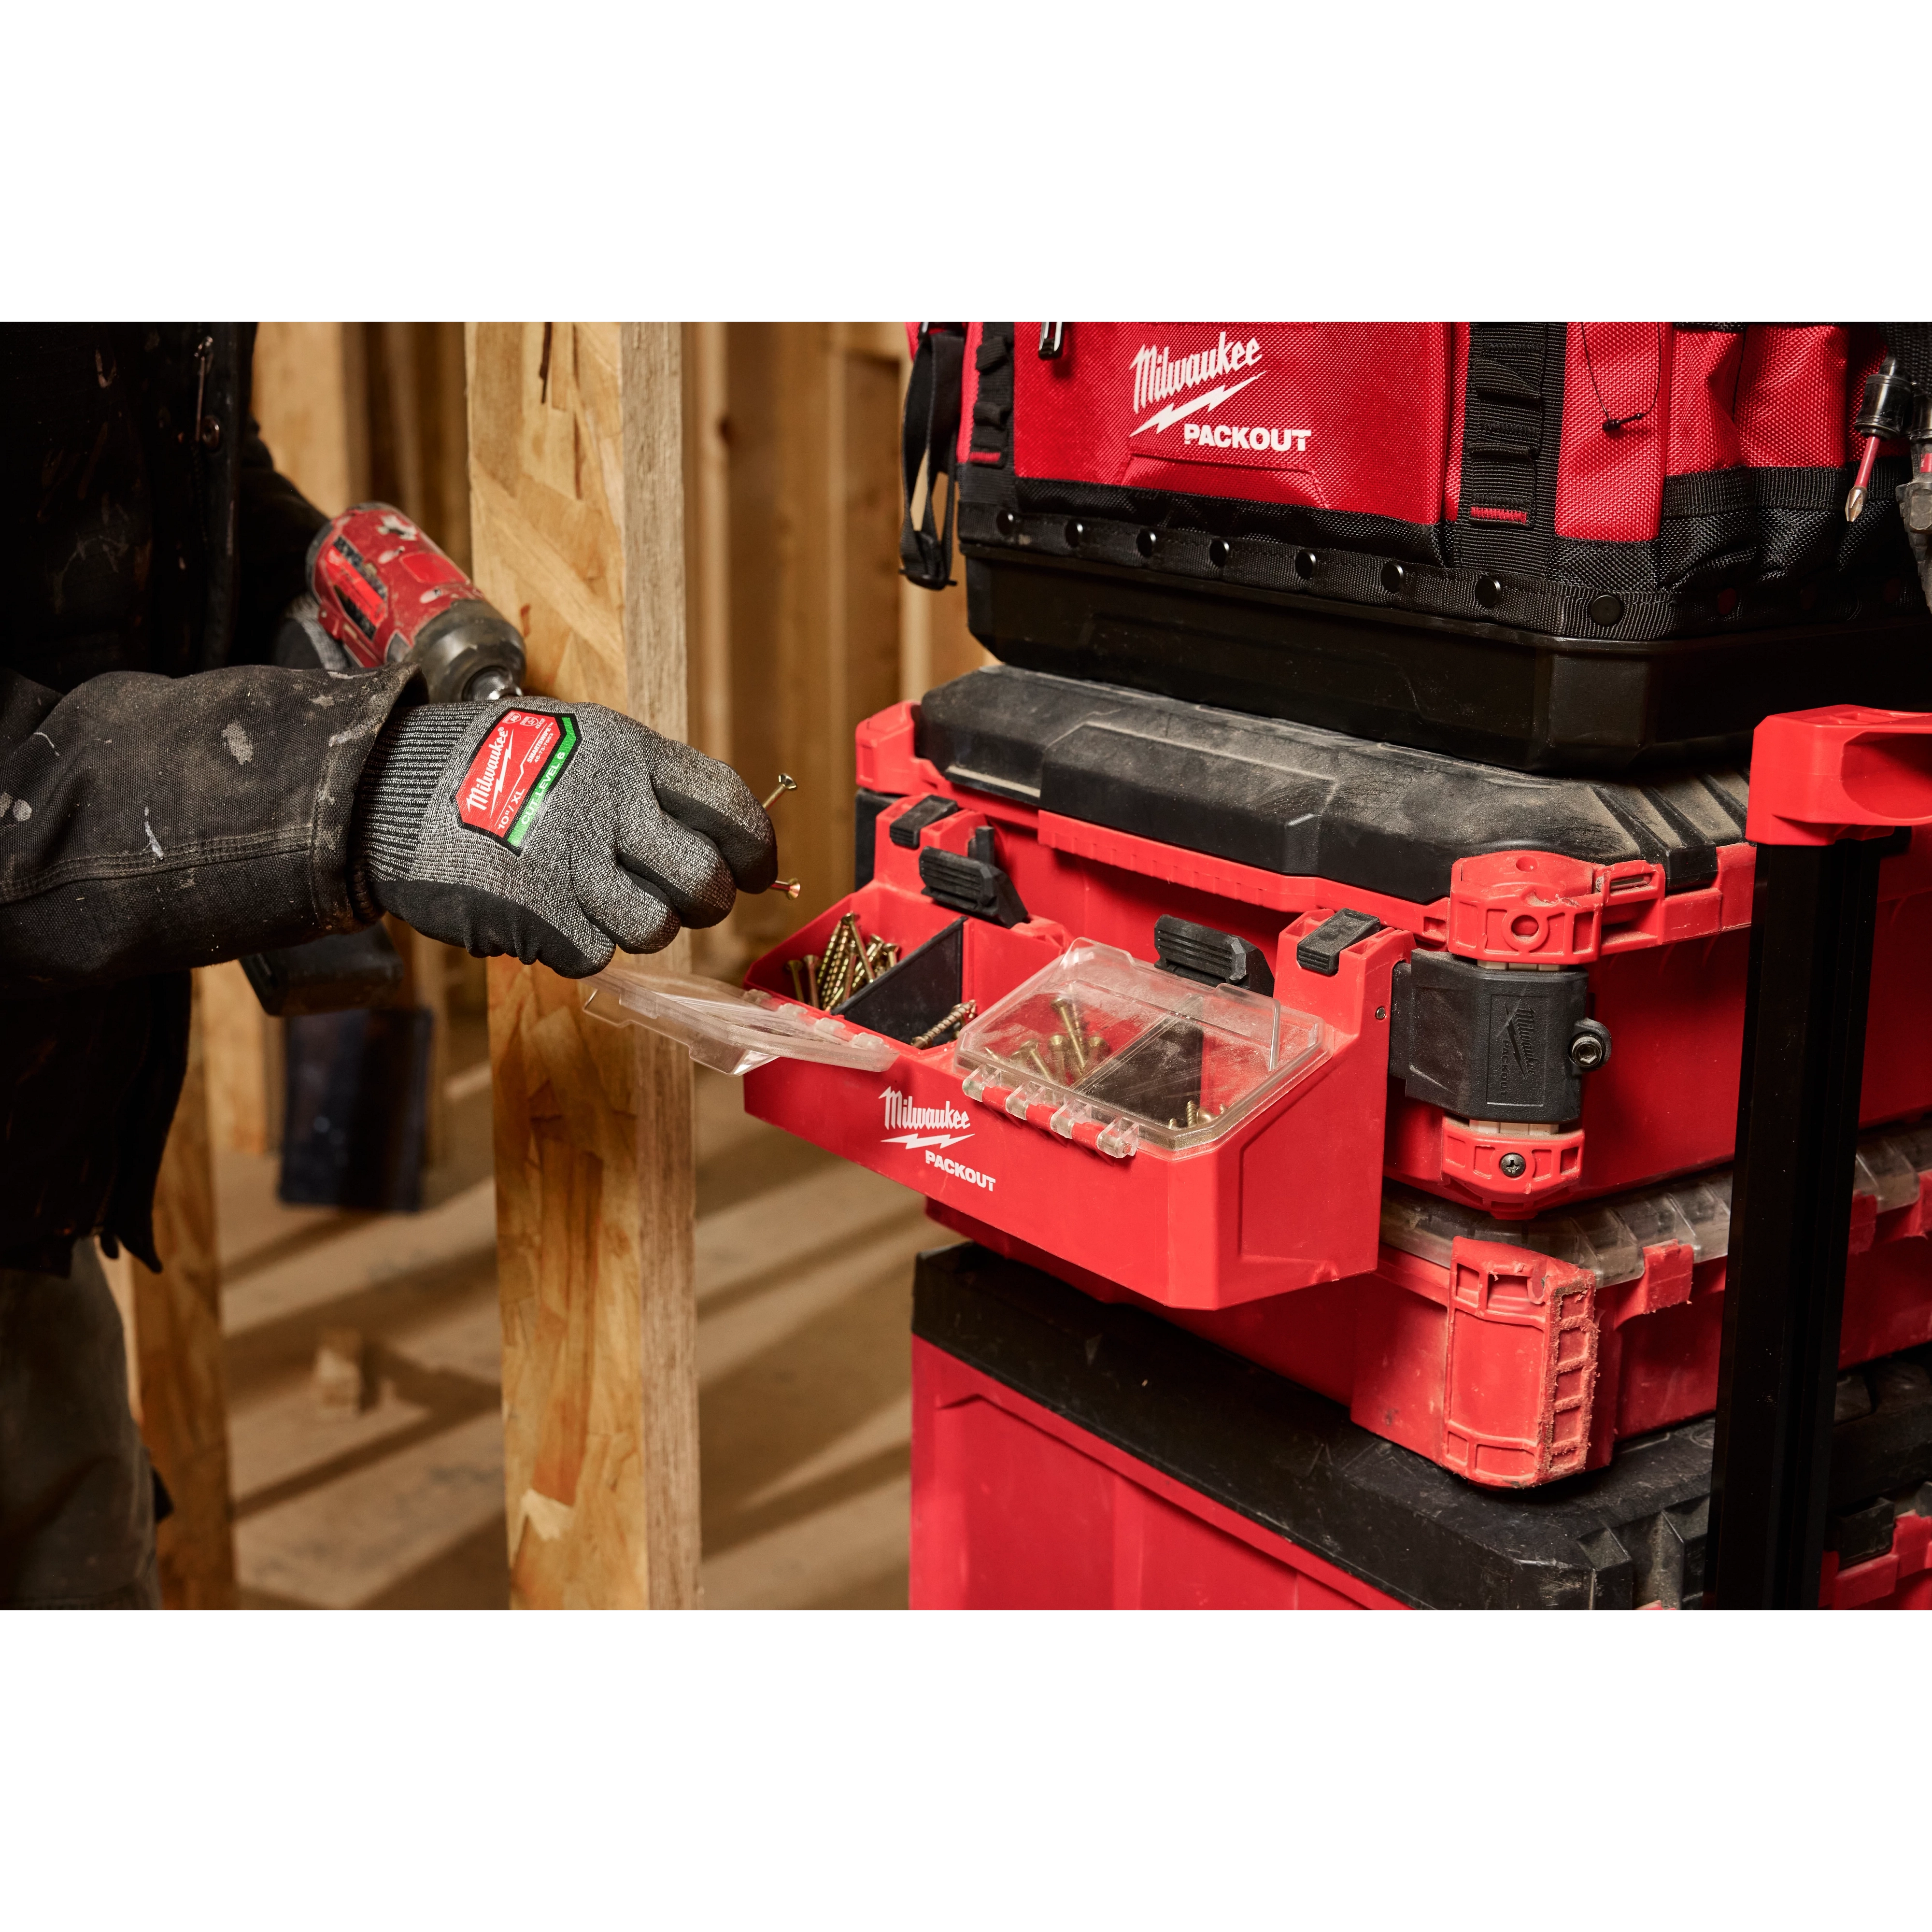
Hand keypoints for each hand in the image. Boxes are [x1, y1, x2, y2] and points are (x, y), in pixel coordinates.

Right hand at [353, 698, 775, 975]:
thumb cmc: (491, 768)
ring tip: (599, 902)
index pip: (728, 805)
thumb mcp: (577, 741)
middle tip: (681, 901)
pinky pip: (598, 952)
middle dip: (705, 902)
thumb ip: (645, 784)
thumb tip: (719, 840)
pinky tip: (550, 913)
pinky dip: (582, 943)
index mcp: (626, 751)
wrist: (385, 790)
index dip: (755, 849)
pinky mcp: (539, 914)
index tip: (756, 872)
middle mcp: (609, 802)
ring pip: (657, 927)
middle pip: (705, 880)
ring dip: (639, 927)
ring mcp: (573, 862)